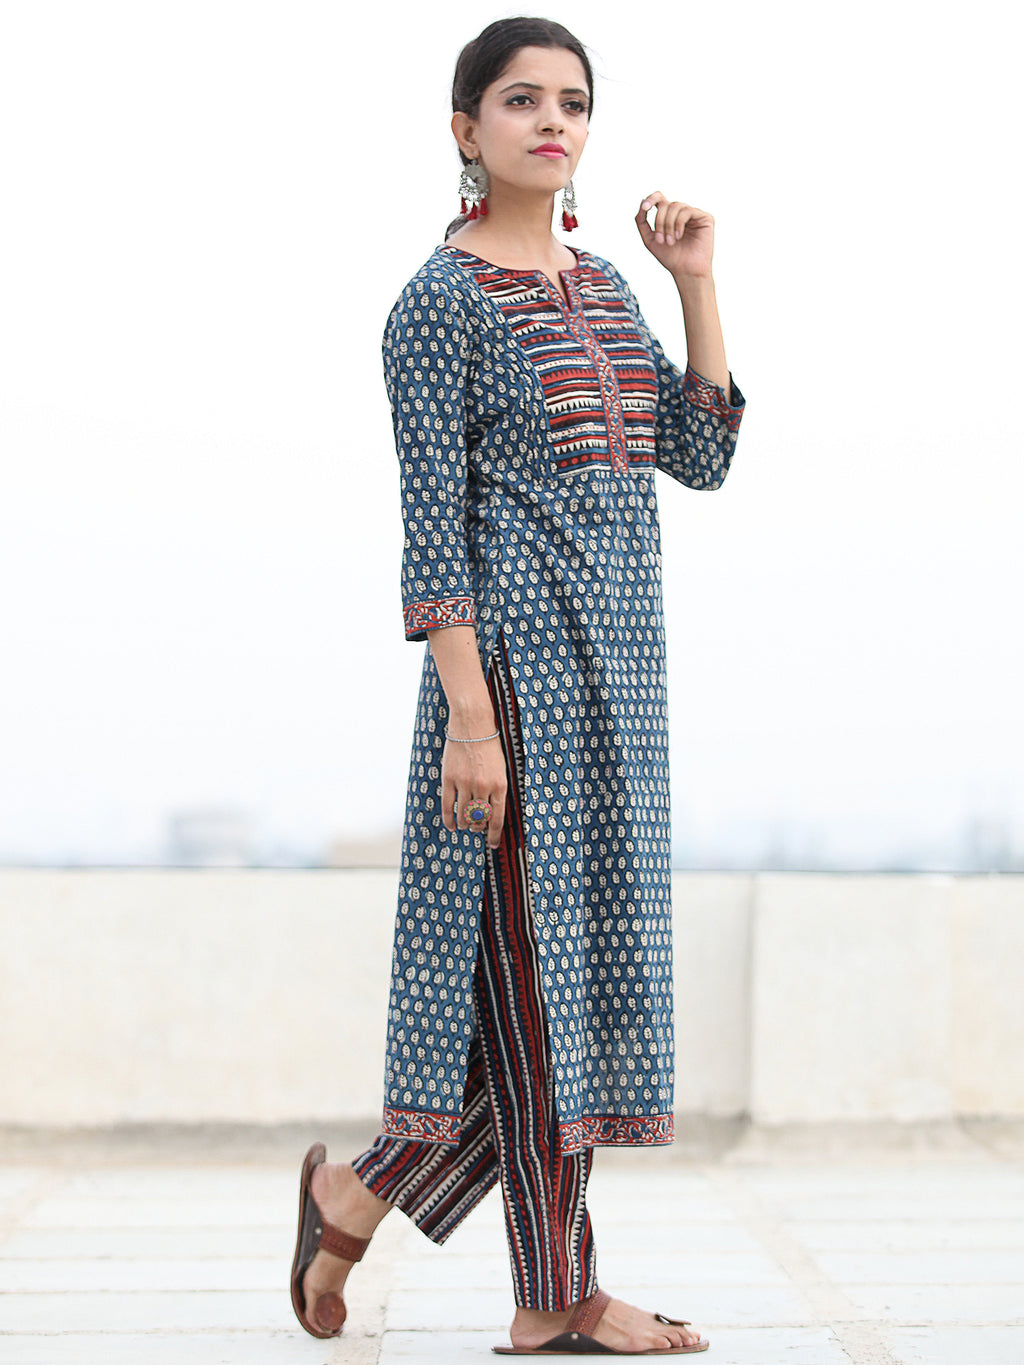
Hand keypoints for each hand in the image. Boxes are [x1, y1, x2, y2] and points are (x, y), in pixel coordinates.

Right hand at [442, 734, 506, 850]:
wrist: (473, 725)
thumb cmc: (490, 745)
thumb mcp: (501, 768)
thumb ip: (497, 790)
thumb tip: (492, 813)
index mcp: (500, 785)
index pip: (497, 819)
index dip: (494, 834)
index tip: (492, 843)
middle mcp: (482, 787)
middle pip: (480, 819)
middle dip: (479, 827)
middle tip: (478, 827)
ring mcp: (464, 783)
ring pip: (464, 816)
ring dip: (466, 824)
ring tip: (466, 824)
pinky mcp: (449, 779)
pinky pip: (448, 807)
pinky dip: (449, 820)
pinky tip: (452, 826)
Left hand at [635, 191, 713, 278]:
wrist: (686, 271)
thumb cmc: (670, 258)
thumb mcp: (650, 239)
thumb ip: (642, 222)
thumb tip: (642, 202)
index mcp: (670, 216)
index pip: (660, 198)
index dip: (651, 199)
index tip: (644, 208)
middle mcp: (682, 213)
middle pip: (666, 204)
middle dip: (659, 221)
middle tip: (660, 240)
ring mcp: (694, 214)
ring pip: (675, 206)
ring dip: (668, 225)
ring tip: (670, 242)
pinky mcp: (705, 217)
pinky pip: (687, 211)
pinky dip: (679, 224)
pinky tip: (679, 236)